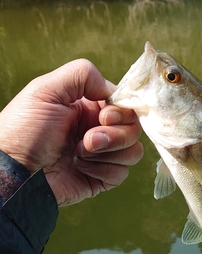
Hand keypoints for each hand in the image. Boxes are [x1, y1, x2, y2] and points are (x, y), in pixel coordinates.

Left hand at [0, 59, 142, 205]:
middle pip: (133, 128)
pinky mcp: (100, 178)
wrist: (15, 171)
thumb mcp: (46, 90)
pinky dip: (103, 170)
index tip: (104, 116)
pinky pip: (121, 173)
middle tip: (88, 139)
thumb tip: (112, 91)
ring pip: (133, 151)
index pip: (125, 105)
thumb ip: (82, 74)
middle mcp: (97, 129)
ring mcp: (100, 156)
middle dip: (115, 134)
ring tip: (79, 153)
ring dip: (109, 152)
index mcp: (88, 107)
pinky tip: (80, 168)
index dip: (121, 111)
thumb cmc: (24, 129)